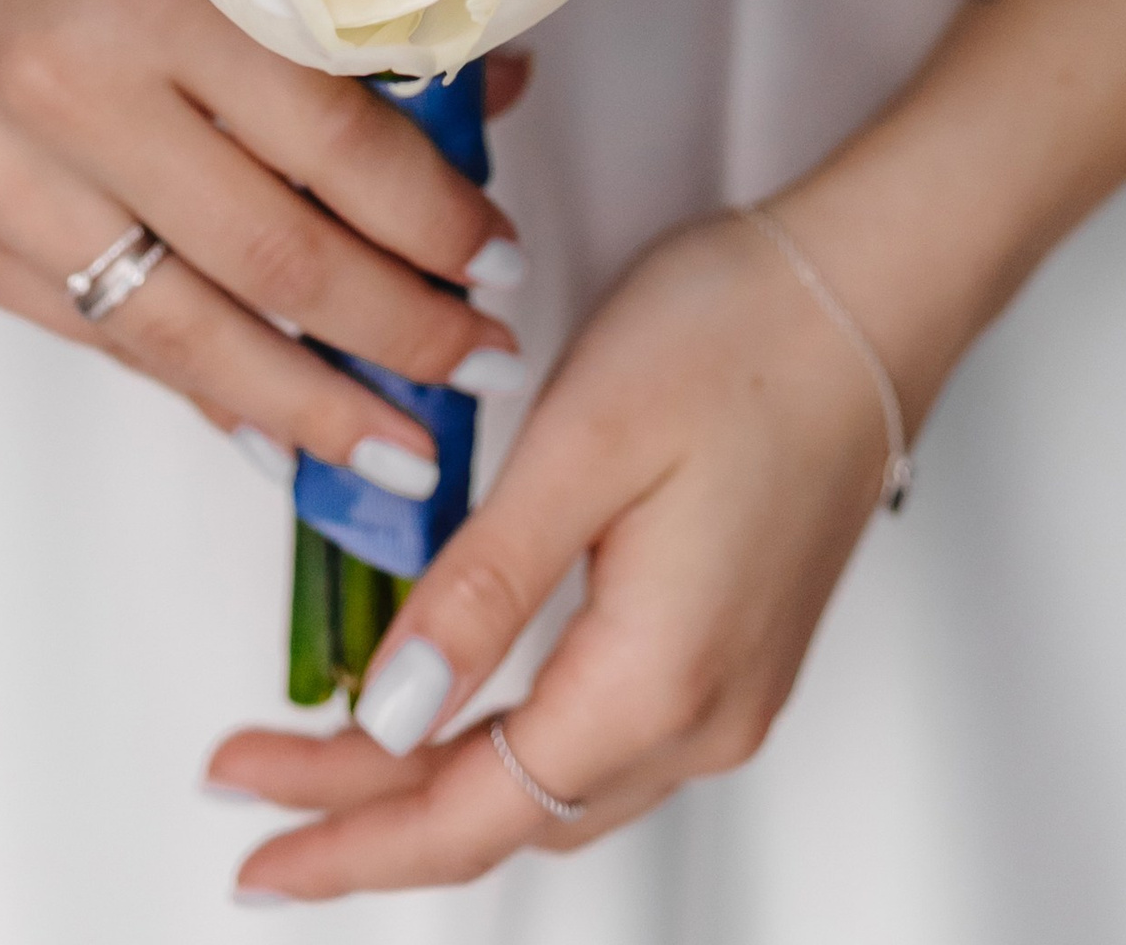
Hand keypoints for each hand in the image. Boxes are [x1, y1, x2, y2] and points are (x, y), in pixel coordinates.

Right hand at [0, 0, 522, 483]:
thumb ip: (325, 22)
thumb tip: (487, 103)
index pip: (336, 142)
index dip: (436, 221)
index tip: (498, 261)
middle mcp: (74, 94)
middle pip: (278, 255)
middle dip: (401, 330)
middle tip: (480, 362)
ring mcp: (4, 184)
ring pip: (190, 334)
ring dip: (312, 405)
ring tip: (399, 444)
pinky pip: (106, 340)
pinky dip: (200, 386)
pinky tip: (272, 418)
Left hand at [204, 204, 900, 893]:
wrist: (872, 286)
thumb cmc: (743, 334)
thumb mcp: (582, 443)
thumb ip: (484, 589)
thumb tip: (391, 710)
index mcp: (658, 677)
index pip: (470, 811)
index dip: (348, 837)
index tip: (253, 838)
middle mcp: (705, 716)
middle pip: (506, 817)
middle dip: (368, 817)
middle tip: (258, 785)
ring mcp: (731, 691)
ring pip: (553, 791)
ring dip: (435, 790)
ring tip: (330, 758)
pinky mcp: (738, 651)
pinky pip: (599, 748)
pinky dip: (507, 751)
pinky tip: (457, 715)